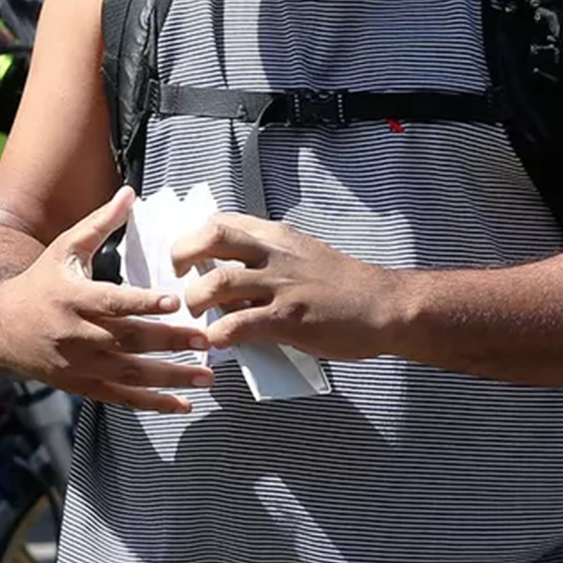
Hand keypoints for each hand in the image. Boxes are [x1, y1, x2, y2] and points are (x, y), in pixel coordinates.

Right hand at [0, 187, 213, 412]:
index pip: (111, 301)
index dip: (142, 303)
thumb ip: (100, 224)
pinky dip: (153, 404)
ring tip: (207, 376)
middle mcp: (76, 333)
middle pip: (128, 340)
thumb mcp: (65, 248)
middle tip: (206, 340)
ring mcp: (80, 364)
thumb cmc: (41, 281)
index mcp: (72, 296)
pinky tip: (183, 405)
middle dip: (169, 342)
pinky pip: (121, 399)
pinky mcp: (83, 385)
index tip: (173, 302)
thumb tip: (130, 193)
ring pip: (130, 374)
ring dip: (171, 378)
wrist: (1, 325)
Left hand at [169, 214, 408, 362]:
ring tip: (194, 314)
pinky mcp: (289, 318)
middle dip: (183, 253)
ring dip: (196, 299)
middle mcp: (275, 255)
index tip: (185, 255)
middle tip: (176, 275)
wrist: (386, 306)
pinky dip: (220, 333)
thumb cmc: (345, 286)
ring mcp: (281, 286)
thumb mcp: (303, 255)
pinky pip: (241, 323)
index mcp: (277, 237)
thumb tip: (229, 272)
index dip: (194, 234)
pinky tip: (216, 342)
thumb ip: (268, 258)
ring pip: (220, 282)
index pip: (223, 221)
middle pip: (213, 236)